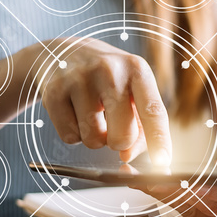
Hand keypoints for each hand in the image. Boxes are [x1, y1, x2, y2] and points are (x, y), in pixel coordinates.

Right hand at [38, 38, 171, 166]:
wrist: (60, 53)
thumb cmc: (104, 78)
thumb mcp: (130, 90)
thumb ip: (139, 125)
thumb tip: (127, 156)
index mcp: (137, 69)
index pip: (153, 111)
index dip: (159, 140)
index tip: (162, 163)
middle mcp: (109, 70)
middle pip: (123, 135)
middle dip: (119, 142)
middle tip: (112, 127)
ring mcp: (79, 79)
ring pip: (94, 140)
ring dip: (93, 137)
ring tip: (90, 113)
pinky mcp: (54, 91)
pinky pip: (69, 137)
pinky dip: (73, 133)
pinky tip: (72, 111)